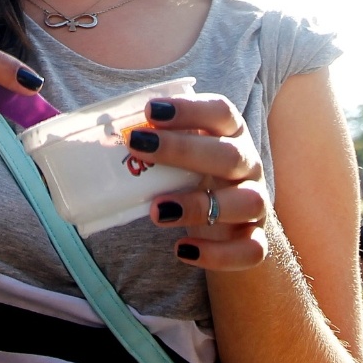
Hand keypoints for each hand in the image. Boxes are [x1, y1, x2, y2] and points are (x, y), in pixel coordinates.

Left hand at [133, 94, 268, 270]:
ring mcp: (257, 202)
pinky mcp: (255, 239)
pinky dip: (218, 254)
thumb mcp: (182, 155)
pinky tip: (182, 250)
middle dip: (183, 150)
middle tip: (138, 148)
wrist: (230, 223)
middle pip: (230, 154)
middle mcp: (249, 165)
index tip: (150, 110)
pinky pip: (250, 250)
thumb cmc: (195, 176)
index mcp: (231, 134)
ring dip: (198, 206)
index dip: (190, 109)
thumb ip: (157, 144)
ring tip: (157, 211)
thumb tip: (105, 138)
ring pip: (247, 202)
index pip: (221, 111)